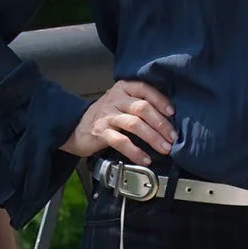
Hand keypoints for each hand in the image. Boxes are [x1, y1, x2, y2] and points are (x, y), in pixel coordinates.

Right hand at [62, 79, 176, 164]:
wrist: (74, 127)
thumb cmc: (105, 116)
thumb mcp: (120, 103)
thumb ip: (139, 105)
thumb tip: (168, 119)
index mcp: (123, 89)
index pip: (145, 89)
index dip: (160, 101)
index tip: (172, 113)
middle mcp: (115, 99)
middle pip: (142, 108)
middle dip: (161, 124)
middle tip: (172, 137)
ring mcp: (107, 115)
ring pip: (134, 124)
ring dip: (152, 137)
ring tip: (164, 148)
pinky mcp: (100, 132)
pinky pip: (121, 141)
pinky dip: (135, 151)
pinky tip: (145, 159)